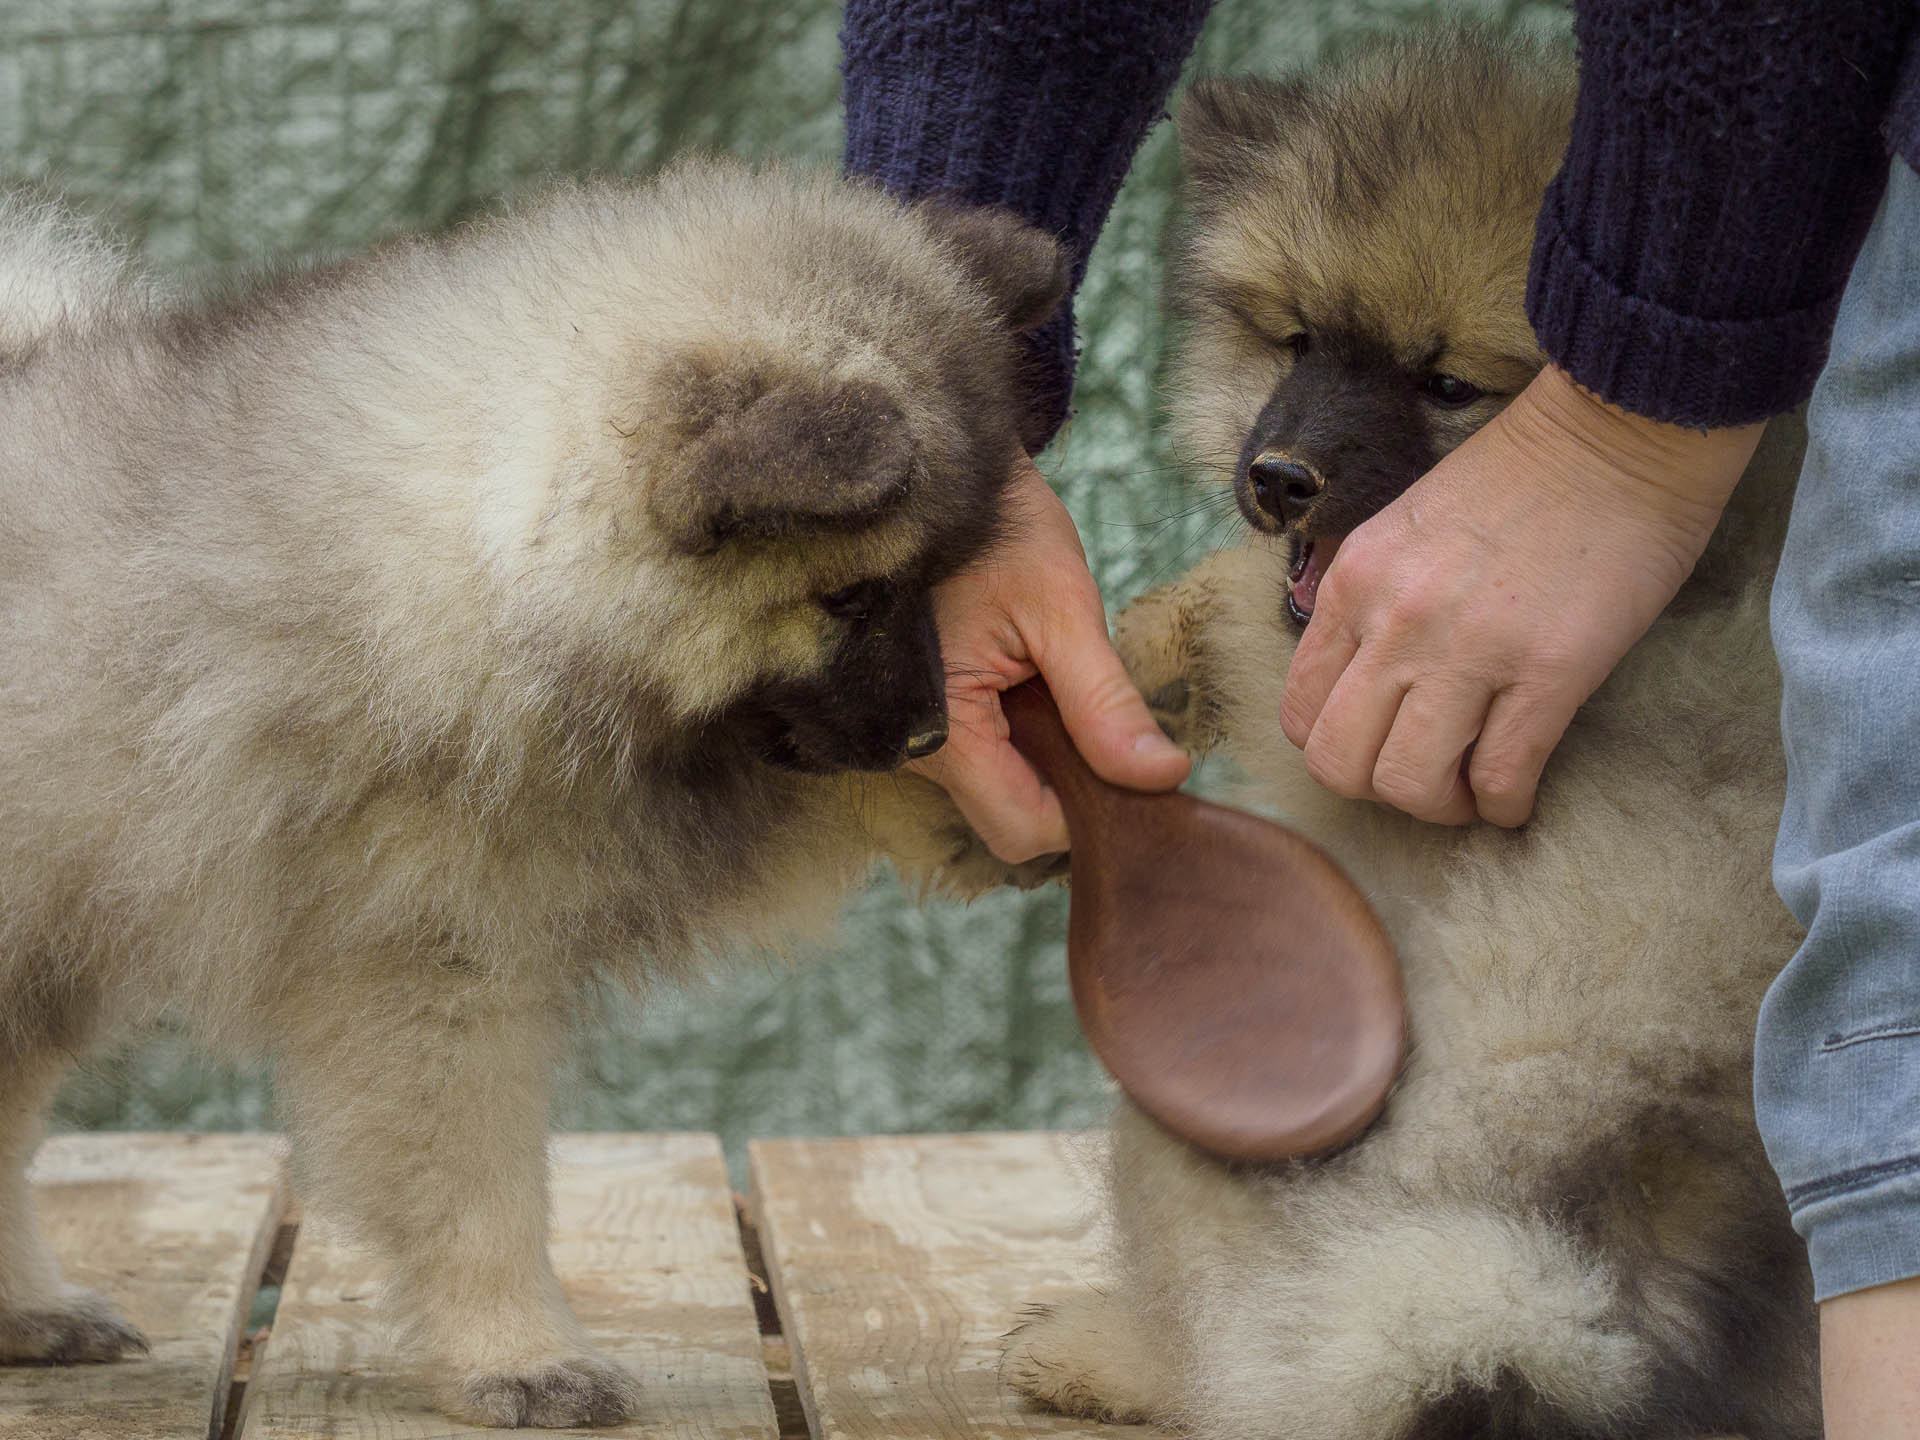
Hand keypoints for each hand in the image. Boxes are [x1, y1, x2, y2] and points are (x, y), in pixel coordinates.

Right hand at [910, 451, 1190, 861]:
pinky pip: (984, 750)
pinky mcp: (924, 707)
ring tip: (1060, 679)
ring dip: (1048, 752)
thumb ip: (1105, 702)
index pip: (1025, 829)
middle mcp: (915, 747)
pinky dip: (1023, 729)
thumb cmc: (991, 527)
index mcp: (941, 732)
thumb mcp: (1059, 607)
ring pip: (1001, 784)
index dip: (1088, 813)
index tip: (1135, 766)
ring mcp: (914, 730)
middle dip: (1069, 781)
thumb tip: (1164, 777)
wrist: (934, 468)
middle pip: (1012, 814)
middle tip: (1104, 714)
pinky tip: (1033, 677)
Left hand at [1279, 364, 1762, 826]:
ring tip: (1472, 790)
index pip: (1299, 712)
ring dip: (1440, 807)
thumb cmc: (1517, 481)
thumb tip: (1361, 686)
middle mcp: (1395, 621)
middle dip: (1378, 790)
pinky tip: (1518, 795)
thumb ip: (1370, 604)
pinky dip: (1504, 805)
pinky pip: (1501, 776)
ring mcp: (1468, 649)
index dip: (1336, 747)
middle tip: (1425, 779)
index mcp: (1353, 583)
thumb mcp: (1403, 531)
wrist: (1618, 430)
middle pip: (1340, 763)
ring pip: (1409, 783)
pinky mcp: (1550, 671)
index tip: (1379, 744)